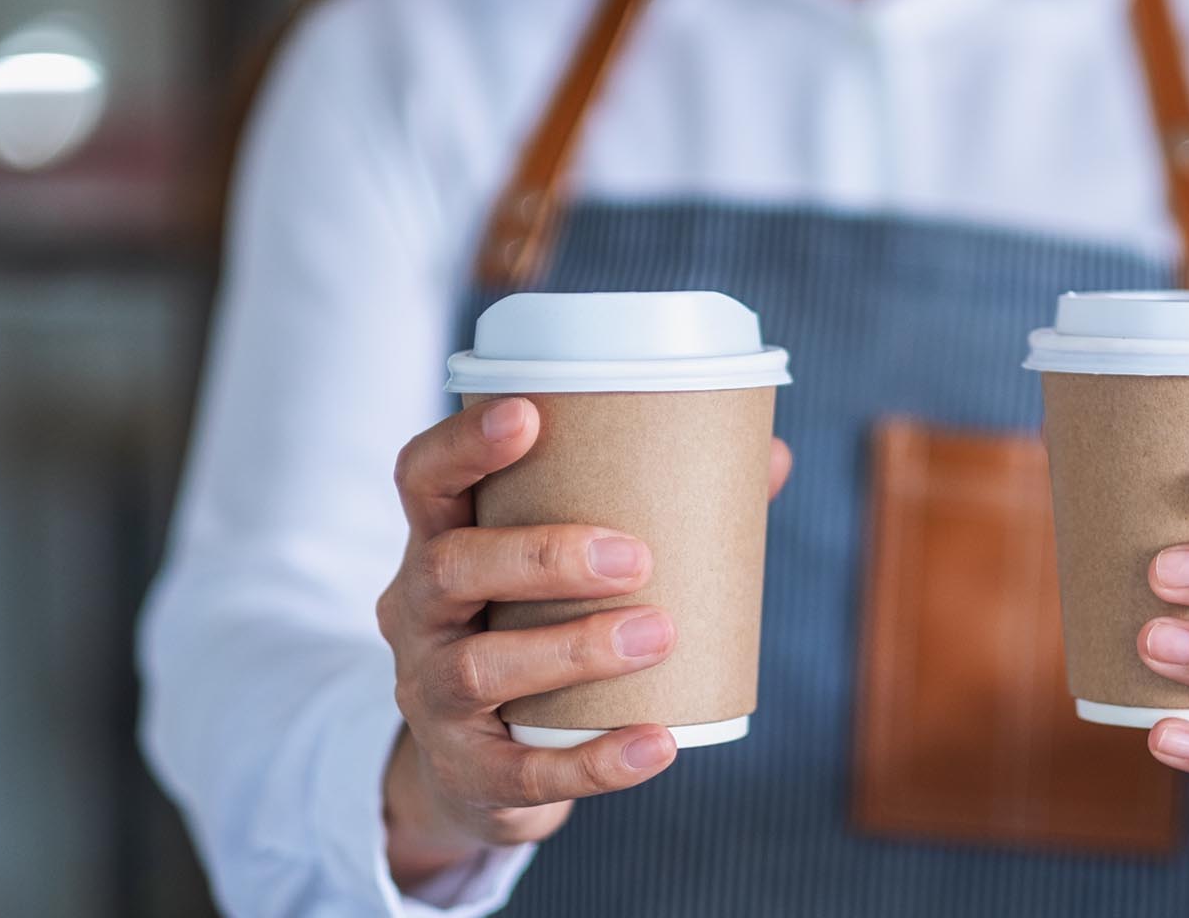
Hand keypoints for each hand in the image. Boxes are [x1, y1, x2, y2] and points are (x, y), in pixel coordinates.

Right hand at [377, 397, 791, 885]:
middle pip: (451, 567)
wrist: (478, 770)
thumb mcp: (561, 573)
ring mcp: (431, 697)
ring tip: (658, 634)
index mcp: (440, 542)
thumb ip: (659, 512)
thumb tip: (772, 458)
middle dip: (543, 555)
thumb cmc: (535, 631)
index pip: (422, 478)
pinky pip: (524, 772)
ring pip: (481, 668)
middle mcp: (416, 613)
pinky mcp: (467, 774)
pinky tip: (660, 743)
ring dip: (575, 648)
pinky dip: (597, 760)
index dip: (464, 443)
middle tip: (636, 557)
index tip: (529, 414)